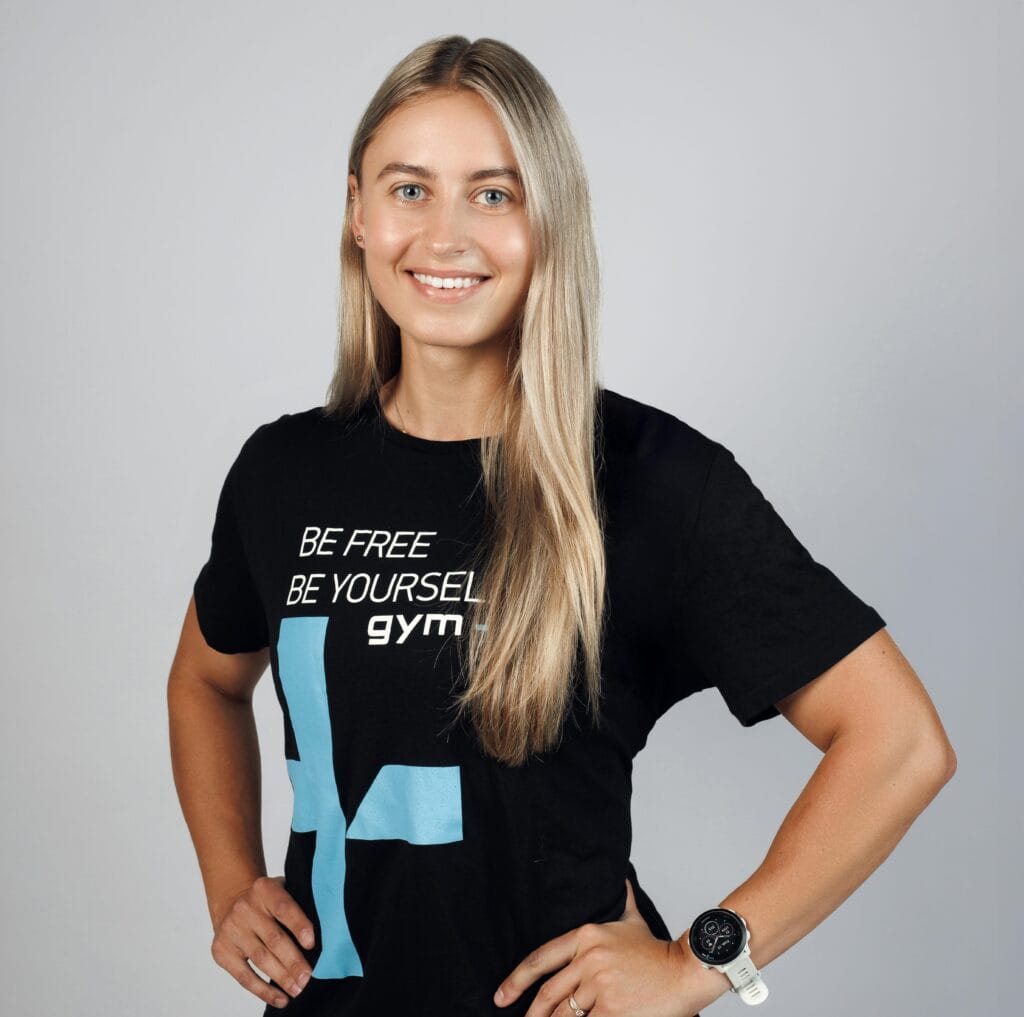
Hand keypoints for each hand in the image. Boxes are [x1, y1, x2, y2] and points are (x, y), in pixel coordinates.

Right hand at [210, 875, 315, 1009]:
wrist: (231, 901)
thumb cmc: (267, 901)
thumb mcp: (281, 891)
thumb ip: (298, 905)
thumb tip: (325, 934)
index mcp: (264, 889)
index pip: (284, 908)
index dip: (299, 925)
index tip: (312, 944)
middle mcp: (245, 908)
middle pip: (273, 938)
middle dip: (293, 961)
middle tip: (308, 978)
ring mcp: (231, 930)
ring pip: (260, 959)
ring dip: (281, 978)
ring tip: (298, 990)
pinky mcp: (221, 951)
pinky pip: (244, 976)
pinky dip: (263, 990)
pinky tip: (280, 998)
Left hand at [494, 878, 728, 1016]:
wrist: (685, 970)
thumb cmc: (658, 950)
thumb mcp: (633, 919)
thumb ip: (621, 901)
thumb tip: (620, 879)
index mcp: (587, 935)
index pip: (541, 957)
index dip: (517, 979)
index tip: (502, 994)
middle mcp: (588, 958)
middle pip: (548, 992)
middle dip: (530, 1013)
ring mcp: (599, 984)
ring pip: (565, 1014)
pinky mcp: (612, 1009)